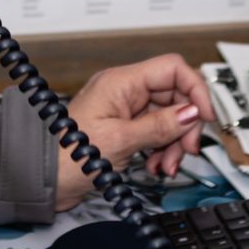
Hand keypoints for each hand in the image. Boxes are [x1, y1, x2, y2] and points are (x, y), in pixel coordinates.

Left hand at [55, 54, 214, 211]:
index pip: (173, 69)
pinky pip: (156, 132)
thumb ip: (159, 125)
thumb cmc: (66, 155)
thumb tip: (191, 113)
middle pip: (175, 96)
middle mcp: (125, 90)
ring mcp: (125, 110)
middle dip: (185, 125)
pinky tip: (157, 165)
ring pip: (168, 117)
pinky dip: (162, 149)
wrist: (43, 179)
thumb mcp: (120, 140)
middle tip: (186, 150)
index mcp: (121, 82)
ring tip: (166, 165)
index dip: (195, 90)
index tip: (205, 117)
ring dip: (174, 143)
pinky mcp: (125, 129)